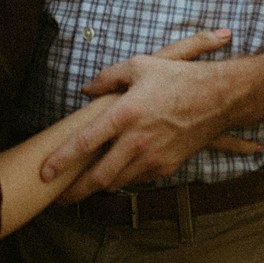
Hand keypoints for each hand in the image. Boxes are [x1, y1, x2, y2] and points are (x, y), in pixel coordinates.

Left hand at [42, 28, 263, 203]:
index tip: (44, 172)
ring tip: (82, 188)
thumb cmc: (178, 78)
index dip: (62, 160)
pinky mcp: (166, 166)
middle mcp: (137, 140)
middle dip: (76, 190)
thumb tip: (86, 89)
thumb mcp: (140, 66)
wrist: (219, 98)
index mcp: (125, 114)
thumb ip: (108, 77)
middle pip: (99, 176)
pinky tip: (116, 173)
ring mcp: (153, 157)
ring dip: (99, 186)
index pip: (85, 143)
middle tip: (59, 196)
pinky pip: (138, 179)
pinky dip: (124, 178)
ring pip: (117, 182)